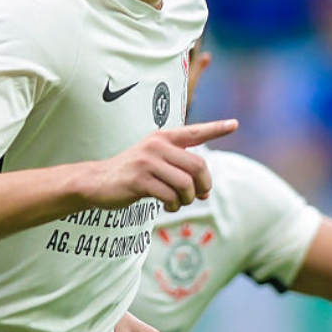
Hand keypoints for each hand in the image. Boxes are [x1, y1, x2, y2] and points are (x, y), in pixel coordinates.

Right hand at [80, 119, 236, 211]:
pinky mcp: (139, 180)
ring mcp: (147, 162)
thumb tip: (206, 190)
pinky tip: (168, 206)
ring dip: (187, 199)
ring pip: (186, 184)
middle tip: (199, 196)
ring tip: (179, 203)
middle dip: (204, 185)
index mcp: (162, 137)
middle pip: (198, 166)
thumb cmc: (132, 172)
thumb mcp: (154, 160)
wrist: (97, 181)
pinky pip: (170, 196)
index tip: (234, 124)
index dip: (216, 128)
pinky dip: (174, 206)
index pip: (194, 131)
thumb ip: (179, 167)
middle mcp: (156, 146)